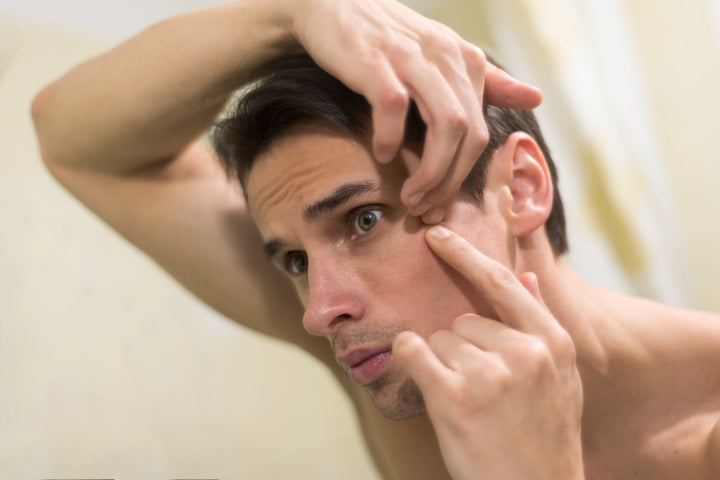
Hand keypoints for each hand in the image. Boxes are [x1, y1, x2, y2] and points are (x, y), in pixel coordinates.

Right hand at [288, 0, 541, 219]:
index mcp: (465, 60)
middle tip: (426, 207)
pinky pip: (394, 107)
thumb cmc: (386, 39)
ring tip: (410, 195)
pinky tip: (382, 155)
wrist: (333, 4)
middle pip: (468, 133)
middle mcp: (446, 56)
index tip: (440, 203)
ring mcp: (412, 58)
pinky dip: (390, 138)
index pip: (480, 131)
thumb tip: (536, 98)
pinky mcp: (376, 60)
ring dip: (430, 170)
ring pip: (445, 124)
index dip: (463, 176)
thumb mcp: (443, 56)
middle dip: (450, 180)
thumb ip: (488, 82)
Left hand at [392, 226, 583, 479]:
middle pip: (463, 321)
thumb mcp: (561, 380)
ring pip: (438, 340)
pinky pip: (413, 350)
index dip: (466, 256)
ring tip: (470, 405)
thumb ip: (540, 326)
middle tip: (480, 392)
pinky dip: (408, 357)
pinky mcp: (455, 396)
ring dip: (442, 367)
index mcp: (553, 344)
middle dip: (461, 350)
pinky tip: (425, 380)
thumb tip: (526, 277)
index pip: (502, 283)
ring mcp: (490, 374)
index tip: (437, 235)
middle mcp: (526, 353)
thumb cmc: (543, 437)